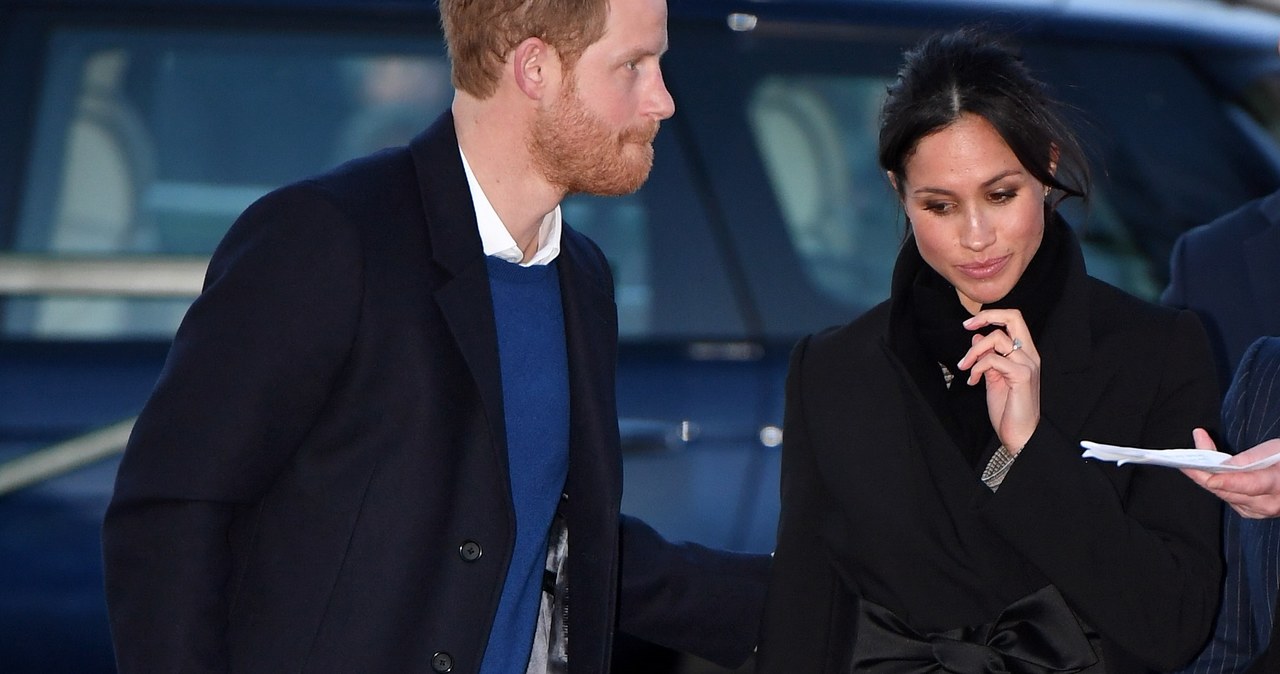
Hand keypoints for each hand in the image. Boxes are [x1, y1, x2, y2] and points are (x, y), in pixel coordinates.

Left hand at [956, 308, 1040, 452]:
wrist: (1020, 435)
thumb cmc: (1008, 410)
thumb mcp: (993, 378)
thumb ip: (987, 357)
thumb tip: (978, 336)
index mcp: (1025, 354)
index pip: (1014, 320)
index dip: (991, 316)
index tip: (969, 325)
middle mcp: (1029, 355)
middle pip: (1014, 317)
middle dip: (986, 316)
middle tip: (966, 326)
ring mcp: (1028, 365)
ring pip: (997, 338)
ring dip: (974, 351)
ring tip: (965, 367)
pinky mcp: (1022, 376)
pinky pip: (993, 359)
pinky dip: (977, 367)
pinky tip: (973, 381)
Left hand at [1181, 429, 1279, 518]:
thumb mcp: (1276, 450)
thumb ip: (1253, 457)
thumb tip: (1227, 463)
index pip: (1251, 485)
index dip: (1228, 482)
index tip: (1209, 478)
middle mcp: (1270, 503)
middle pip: (1230, 492)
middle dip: (1205, 475)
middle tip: (1186, 461)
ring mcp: (1260, 510)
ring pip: (1225, 496)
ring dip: (1205, 479)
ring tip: (1188, 463)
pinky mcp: (1251, 511)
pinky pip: (1227, 498)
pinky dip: (1215, 485)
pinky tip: (1204, 472)